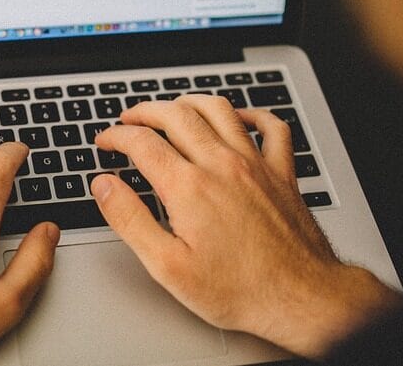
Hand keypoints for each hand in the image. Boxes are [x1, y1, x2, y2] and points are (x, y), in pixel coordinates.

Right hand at [90, 96, 399, 359]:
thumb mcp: (167, 266)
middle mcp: (222, 165)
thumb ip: (130, 219)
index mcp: (189, 187)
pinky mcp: (282, 173)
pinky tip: (238, 118)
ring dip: (189, 102)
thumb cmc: (238, 290)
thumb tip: (103, 186)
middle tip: (129, 119)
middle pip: (176, 115)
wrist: (299, 299)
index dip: (116, 136)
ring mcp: (255, 164)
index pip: (142, 142)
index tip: (106, 141)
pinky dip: (252, 114)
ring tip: (171, 109)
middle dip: (145, 111)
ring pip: (219, 110)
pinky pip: (271, 127)